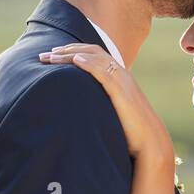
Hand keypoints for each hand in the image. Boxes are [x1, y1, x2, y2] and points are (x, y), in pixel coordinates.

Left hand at [38, 43, 173, 161]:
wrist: (149, 142)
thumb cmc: (131, 132)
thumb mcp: (112, 113)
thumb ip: (100, 105)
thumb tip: (81, 110)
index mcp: (118, 77)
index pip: (93, 56)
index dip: (72, 52)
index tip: (52, 56)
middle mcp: (121, 74)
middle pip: (91, 52)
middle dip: (66, 51)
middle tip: (44, 56)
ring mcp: (122, 81)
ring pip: (95, 58)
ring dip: (71, 55)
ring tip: (52, 57)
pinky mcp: (122, 91)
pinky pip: (104, 72)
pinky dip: (89, 63)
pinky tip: (75, 60)